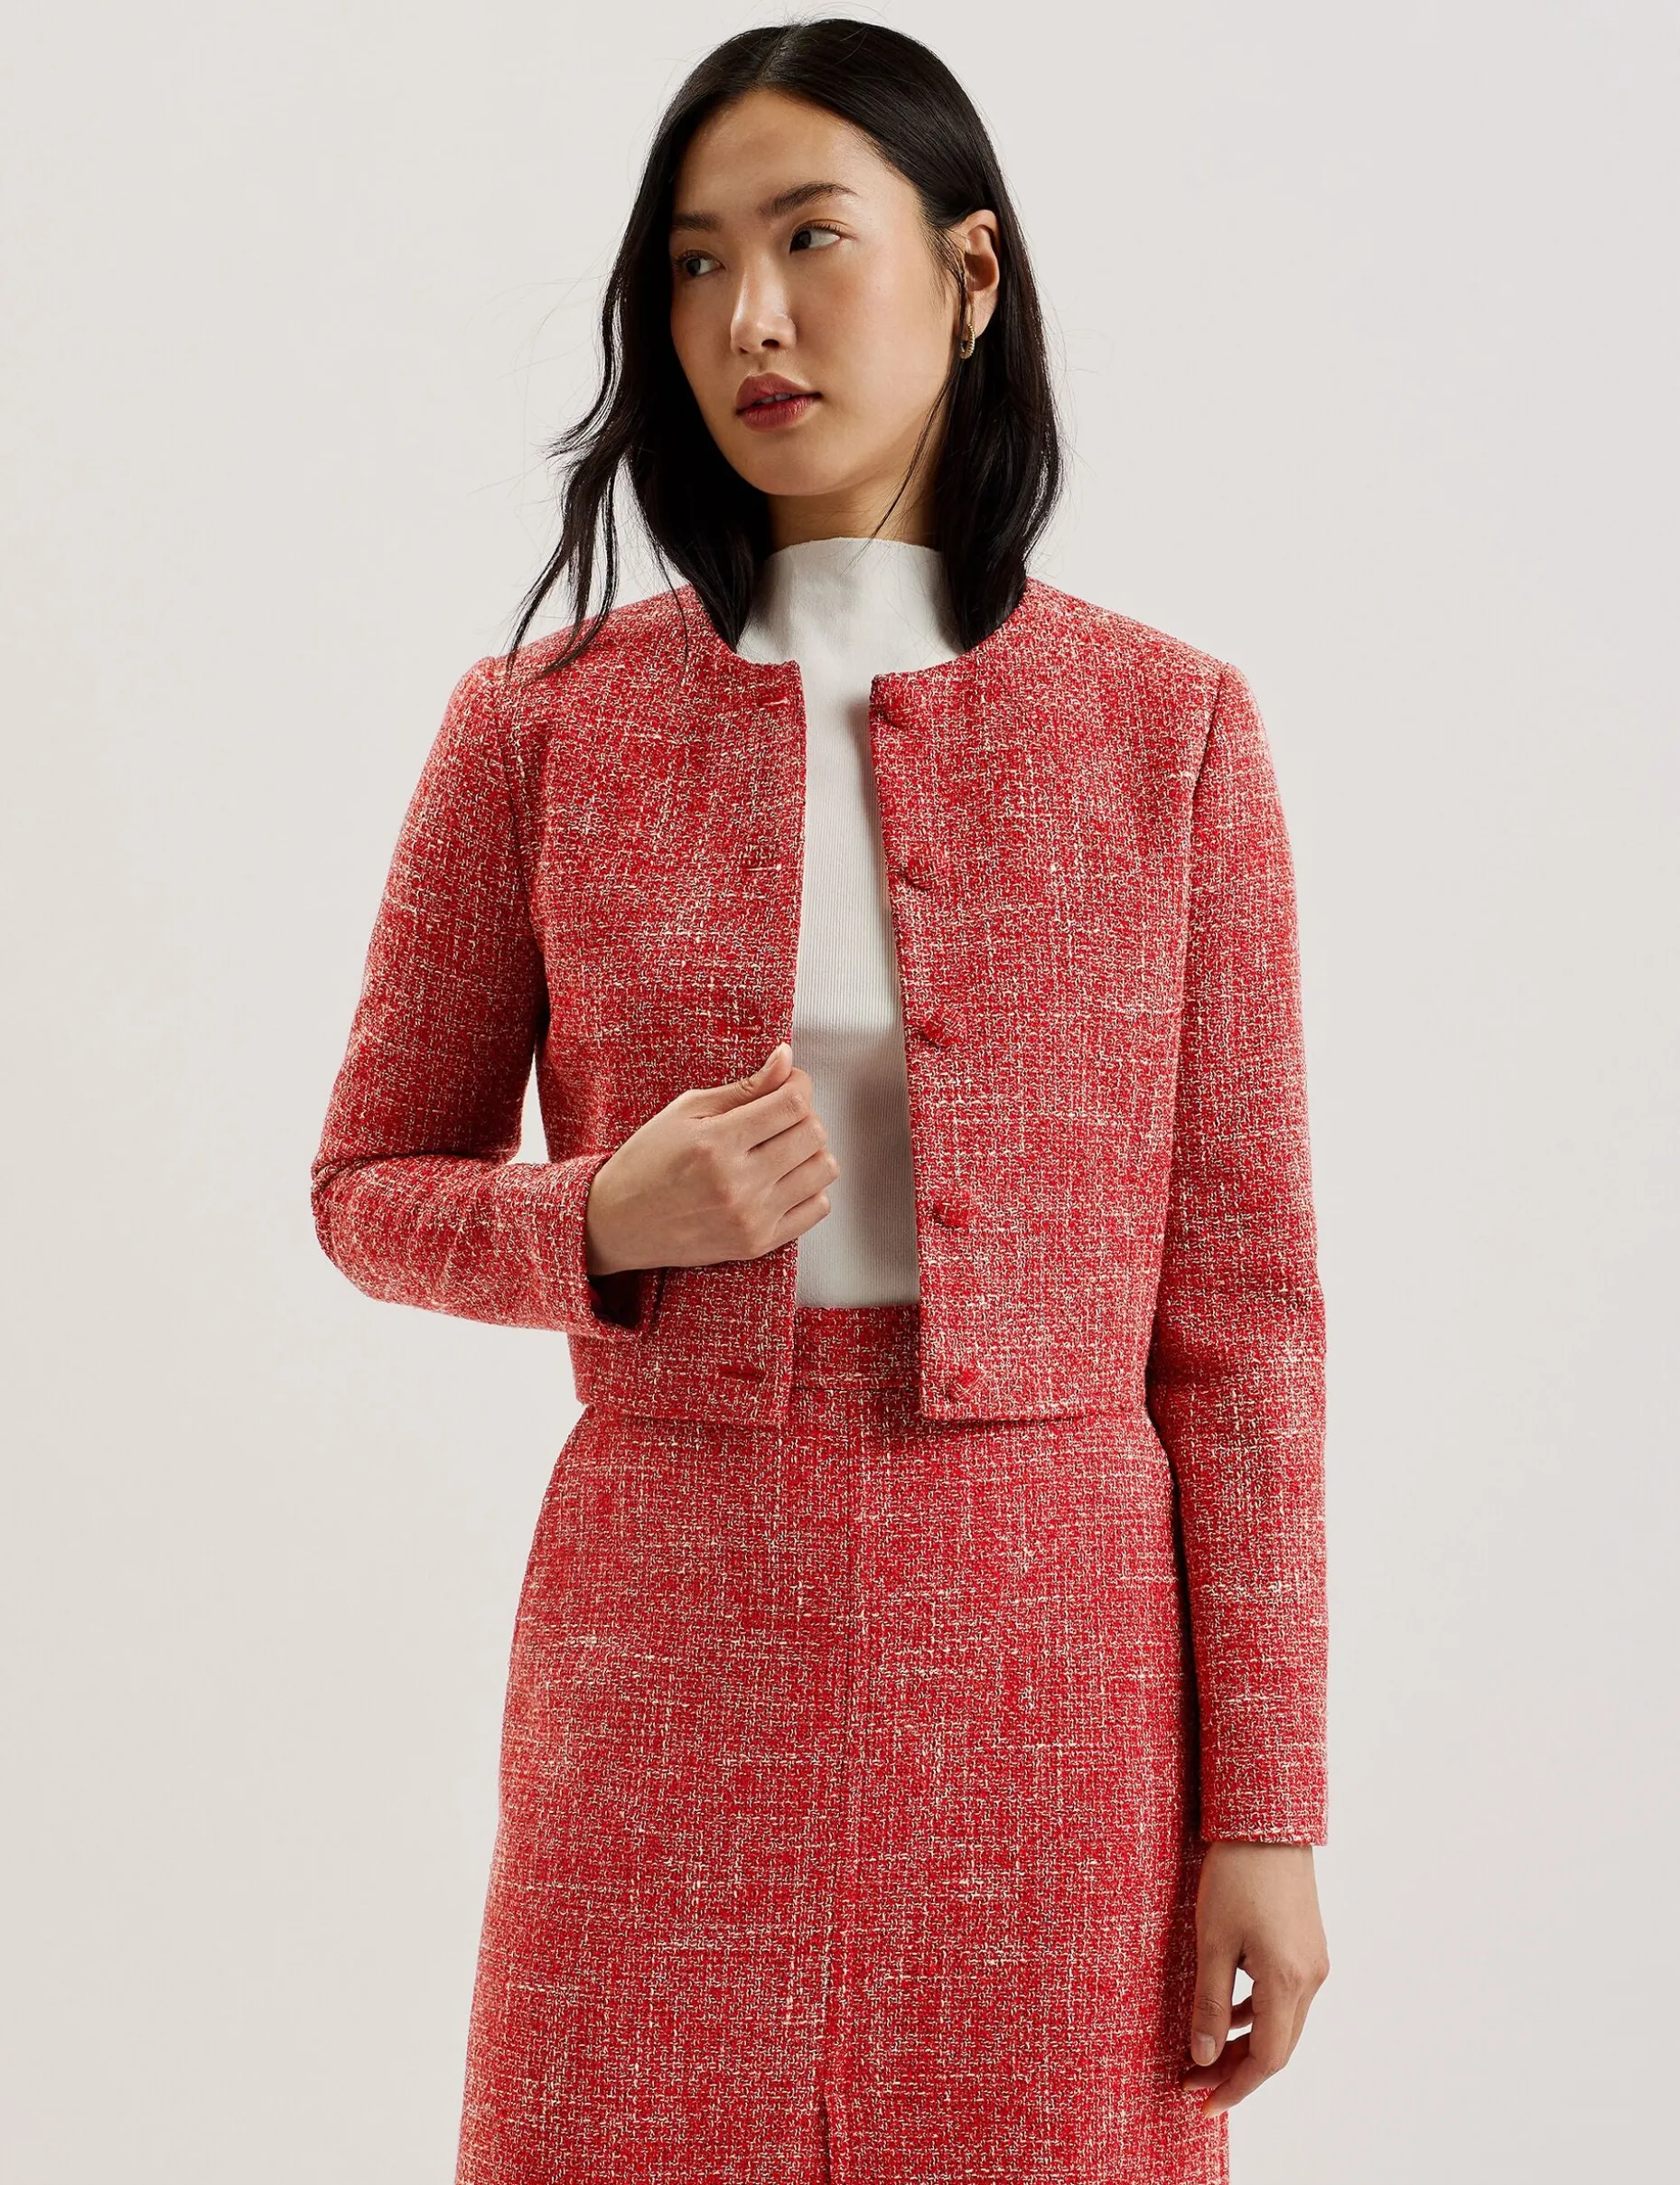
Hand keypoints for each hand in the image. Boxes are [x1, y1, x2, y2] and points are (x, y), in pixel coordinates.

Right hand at [584, 1042, 839, 1275]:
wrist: (618, 1224)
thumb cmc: (646, 1162)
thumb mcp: (684, 1112)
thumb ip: (742, 1088)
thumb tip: (785, 1059)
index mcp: (717, 1143)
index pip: (792, 1102)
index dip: (799, 1083)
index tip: (789, 1082)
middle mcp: (738, 1183)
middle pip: (812, 1133)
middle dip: (804, 1115)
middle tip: (781, 1115)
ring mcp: (751, 1217)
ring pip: (823, 1169)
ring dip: (810, 1151)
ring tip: (783, 1147)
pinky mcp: (758, 1243)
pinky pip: (817, 1208)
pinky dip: (809, 1187)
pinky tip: (783, 1179)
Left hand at [1182, 1841, 1328, 2119]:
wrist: (1269, 1822)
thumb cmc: (1237, 1874)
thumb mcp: (1213, 1940)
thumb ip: (1209, 2003)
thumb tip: (1204, 2056)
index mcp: (1288, 1981)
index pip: (1266, 2059)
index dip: (1234, 2086)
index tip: (1202, 2102)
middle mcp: (1310, 1978)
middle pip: (1277, 2047)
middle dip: (1236, 2071)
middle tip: (1193, 2082)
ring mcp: (1313, 1962)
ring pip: (1282, 2024)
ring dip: (1246, 2044)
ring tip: (1204, 2054)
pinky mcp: (1307, 1946)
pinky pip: (1285, 1997)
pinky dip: (1257, 2015)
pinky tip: (1228, 2013)